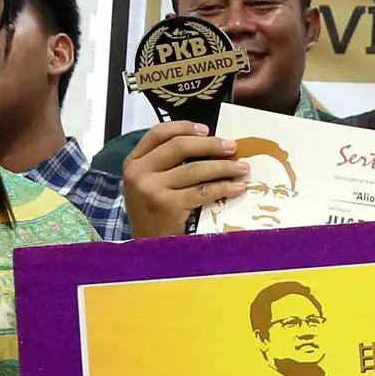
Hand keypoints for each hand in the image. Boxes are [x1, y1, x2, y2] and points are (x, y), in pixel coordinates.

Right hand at [122, 121, 246, 238]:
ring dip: (223, 167)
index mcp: (133, 162)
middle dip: (210, 145)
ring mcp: (152, 189)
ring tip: (241, 167)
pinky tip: (237, 187)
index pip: (158, 133)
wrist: (146, 247)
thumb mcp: (148, 184)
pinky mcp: (169, 206)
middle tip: (232, 147)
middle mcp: (139, 173)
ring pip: (195, 169)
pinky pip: (203, 191)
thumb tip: (207, 145)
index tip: (206, 130)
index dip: (184, 127)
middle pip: (179, 147)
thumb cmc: (152, 214)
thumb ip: (165, 163)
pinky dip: (224, 187)